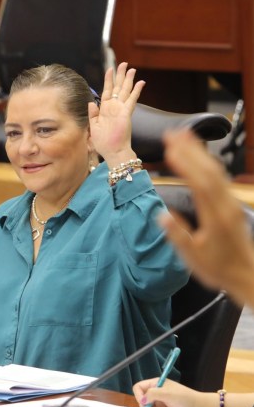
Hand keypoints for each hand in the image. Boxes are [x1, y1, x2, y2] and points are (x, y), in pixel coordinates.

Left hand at [88, 62, 144, 167]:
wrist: (112, 152)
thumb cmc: (103, 143)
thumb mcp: (93, 127)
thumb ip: (92, 114)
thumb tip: (91, 103)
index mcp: (105, 110)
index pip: (107, 91)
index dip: (108, 80)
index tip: (110, 69)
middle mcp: (114, 108)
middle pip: (118, 88)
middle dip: (120, 75)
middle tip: (124, 64)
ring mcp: (121, 110)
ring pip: (126, 91)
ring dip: (129, 80)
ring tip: (132, 69)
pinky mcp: (126, 113)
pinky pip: (132, 100)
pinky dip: (136, 91)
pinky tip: (141, 82)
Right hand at [133, 378, 205, 406]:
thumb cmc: (182, 397)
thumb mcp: (166, 394)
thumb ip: (152, 395)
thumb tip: (141, 400)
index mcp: (155, 384)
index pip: (139, 388)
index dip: (138, 395)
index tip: (143, 404)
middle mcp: (155, 393)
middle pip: (143, 401)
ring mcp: (160, 403)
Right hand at [159, 130, 253, 306]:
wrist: (247, 275)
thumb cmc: (218, 268)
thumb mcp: (193, 257)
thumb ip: (177, 235)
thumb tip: (162, 214)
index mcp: (215, 217)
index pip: (199, 184)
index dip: (185, 164)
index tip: (169, 149)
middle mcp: (225, 205)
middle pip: (208, 170)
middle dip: (190, 149)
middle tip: (173, 132)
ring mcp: (230, 203)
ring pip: (216, 171)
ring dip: (200, 151)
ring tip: (184, 135)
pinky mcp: (231, 204)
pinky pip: (219, 177)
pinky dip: (207, 162)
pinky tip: (199, 156)